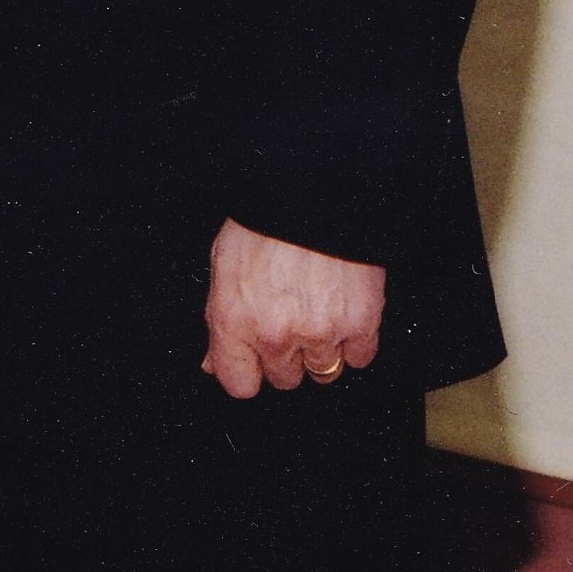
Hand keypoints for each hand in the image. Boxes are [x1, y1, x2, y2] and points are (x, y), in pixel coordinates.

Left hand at [202, 217, 383, 398]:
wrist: (315, 186)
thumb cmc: (266, 217)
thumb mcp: (224, 263)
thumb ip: (221, 321)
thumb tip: (213, 362)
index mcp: (235, 319)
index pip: (239, 385)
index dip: (249, 369)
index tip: (256, 356)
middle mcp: (275, 333)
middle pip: (284, 379)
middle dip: (287, 354)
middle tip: (292, 317)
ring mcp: (319, 332)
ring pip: (323, 372)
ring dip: (323, 348)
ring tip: (320, 309)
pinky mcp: (360, 324)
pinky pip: (359, 357)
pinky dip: (355, 339)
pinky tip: (345, 310)